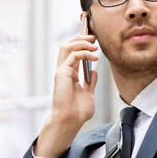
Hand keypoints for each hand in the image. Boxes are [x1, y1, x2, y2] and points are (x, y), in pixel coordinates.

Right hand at [33, 33, 99, 157]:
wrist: (71, 120)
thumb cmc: (78, 112)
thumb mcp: (89, 94)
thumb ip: (90, 83)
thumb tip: (94, 73)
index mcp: (69, 74)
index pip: (72, 52)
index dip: (81, 43)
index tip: (94, 41)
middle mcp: (64, 71)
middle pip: (67, 45)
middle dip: (80, 37)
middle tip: (93, 37)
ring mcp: (62, 71)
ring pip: (67, 46)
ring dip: (81, 42)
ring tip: (94, 44)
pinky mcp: (62, 73)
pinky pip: (73, 56)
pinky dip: (84, 53)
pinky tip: (95, 57)